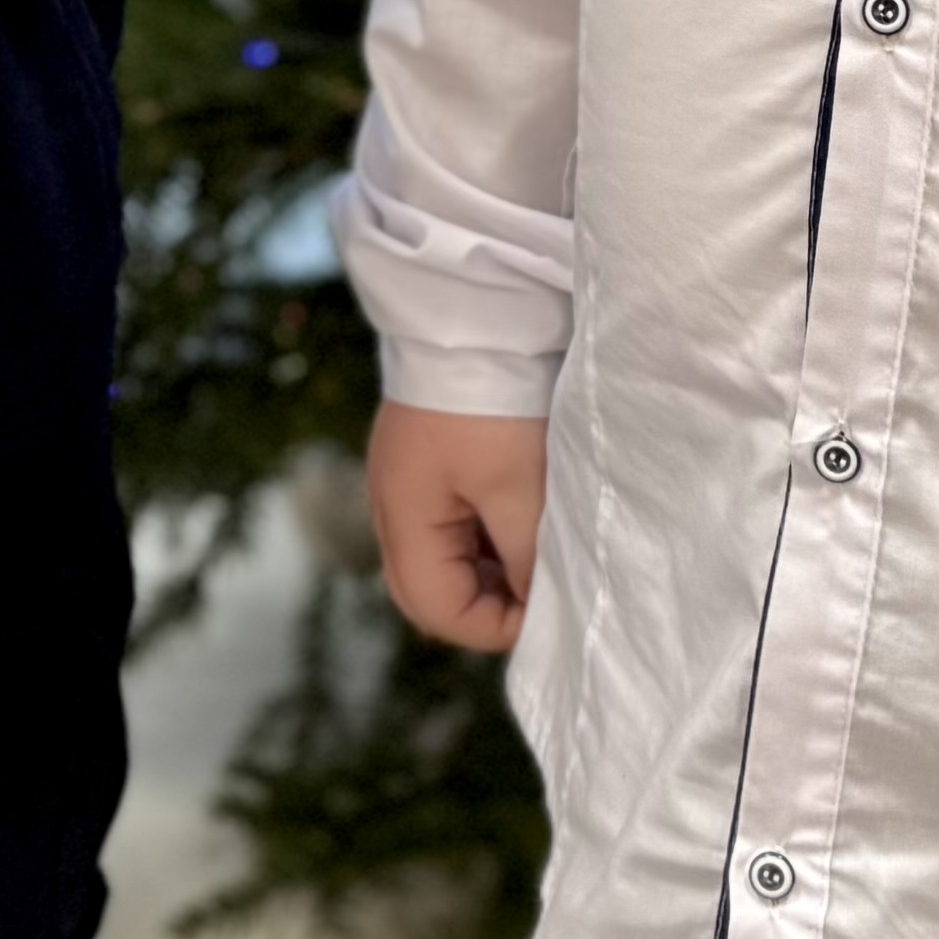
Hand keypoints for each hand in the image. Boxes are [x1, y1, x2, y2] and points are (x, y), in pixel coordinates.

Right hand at [367, 404, 548, 652]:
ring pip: (442, 556)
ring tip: (536, 549)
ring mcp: (407, 480)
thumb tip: (534, 603)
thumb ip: (524, 558)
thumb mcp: (518, 488)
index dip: (494, 625)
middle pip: (429, 589)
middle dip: (487, 601)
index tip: (545, 606)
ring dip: (488, 566)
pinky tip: (521, 514)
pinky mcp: (426, 457)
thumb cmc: (493, 404)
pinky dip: (485, 532)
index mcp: (404, 520)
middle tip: (539, 586)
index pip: (437, 610)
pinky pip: (449, 519)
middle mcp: (393, 506)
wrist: (472, 312)